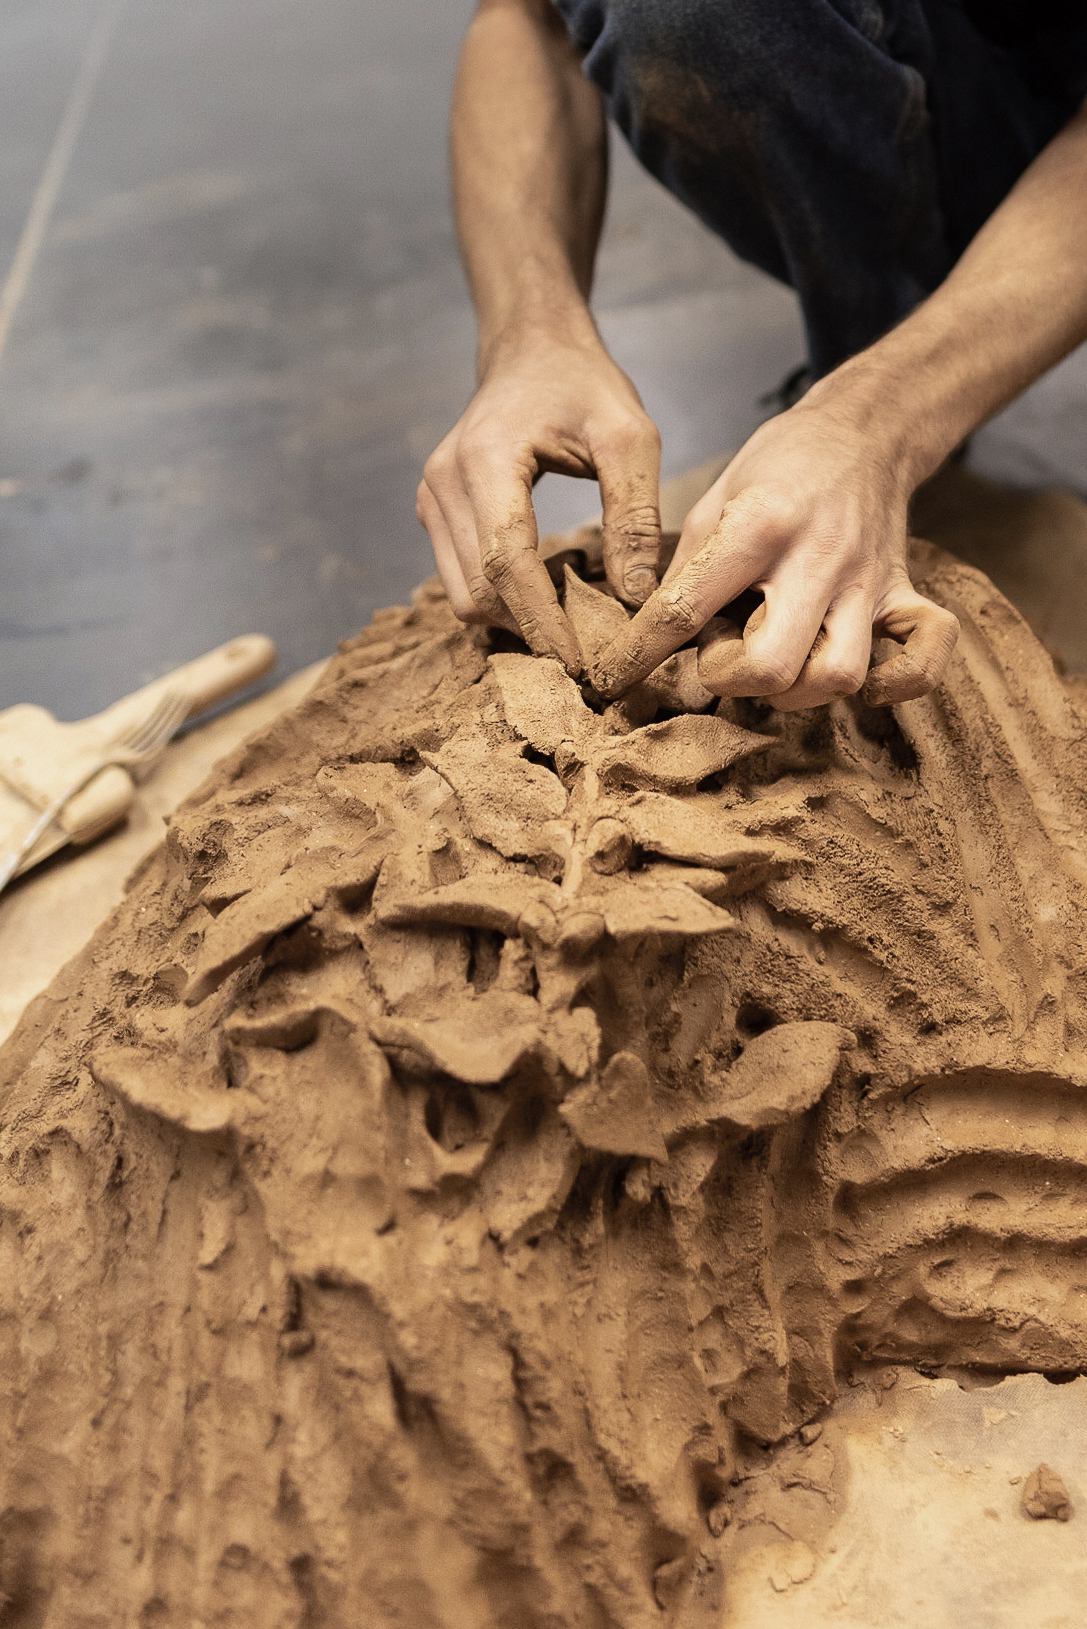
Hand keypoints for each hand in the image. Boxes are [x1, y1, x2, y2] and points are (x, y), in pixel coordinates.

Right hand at [417, 324, 662, 673]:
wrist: (531, 349)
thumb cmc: (584, 386)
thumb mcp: (631, 437)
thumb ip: (635, 515)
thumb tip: (637, 598)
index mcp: (486, 460)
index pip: (507, 563)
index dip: (542, 621)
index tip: (581, 664)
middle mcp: (443, 483)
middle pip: (478, 591)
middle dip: (530, 631)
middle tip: (588, 658)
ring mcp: (430, 499)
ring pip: (462, 595)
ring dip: (513, 620)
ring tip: (570, 627)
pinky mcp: (432, 512)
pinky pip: (459, 578)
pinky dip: (500, 599)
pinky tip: (545, 595)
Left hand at [592, 394, 959, 707]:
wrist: (866, 428)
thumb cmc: (780, 466)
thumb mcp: (714, 500)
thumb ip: (683, 571)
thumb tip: (648, 638)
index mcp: (757, 526)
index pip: (685, 610)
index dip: (639, 654)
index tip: (611, 678)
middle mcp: (817, 559)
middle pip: (772, 666)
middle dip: (730, 679)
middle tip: (719, 657)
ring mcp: (868, 582)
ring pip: (838, 676)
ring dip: (796, 690)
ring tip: (773, 661)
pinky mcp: (905, 594)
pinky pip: (923, 660)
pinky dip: (896, 685)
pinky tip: (860, 682)